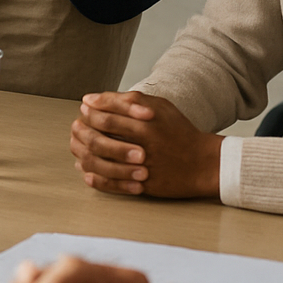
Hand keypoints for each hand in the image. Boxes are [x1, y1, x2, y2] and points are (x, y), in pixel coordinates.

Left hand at [71, 91, 222, 199]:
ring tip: (79, 147)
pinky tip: (87, 172)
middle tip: (77, 125)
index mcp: (146, 121)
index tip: (84, 107)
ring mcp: (142, 165)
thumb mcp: (160, 106)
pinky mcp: (143, 185)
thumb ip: (131, 100)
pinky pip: (112, 184)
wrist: (204, 164)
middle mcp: (143, 142)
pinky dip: (96, 178)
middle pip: (101, 135)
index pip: (107, 113)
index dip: (91, 110)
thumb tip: (96, 98)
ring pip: (102, 160)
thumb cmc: (180, 131)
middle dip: (84, 129)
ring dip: (84, 153)